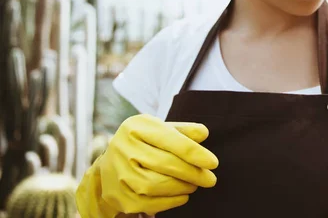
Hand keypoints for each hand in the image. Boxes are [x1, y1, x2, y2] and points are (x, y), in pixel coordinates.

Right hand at [76, 114, 218, 216]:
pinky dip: (171, 201)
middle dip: (192, 173)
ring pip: (155, 185)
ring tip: (194, 185)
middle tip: (210, 179)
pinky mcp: (118, 196)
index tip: (213, 162)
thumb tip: (203, 133)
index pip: (170, 140)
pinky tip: (182, 195)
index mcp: (136, 127)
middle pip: (164, 163)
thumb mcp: (160, 129)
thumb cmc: (144, 143)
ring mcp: (118, 173)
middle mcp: (123, 148)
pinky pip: (148, 203)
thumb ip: (183, 131)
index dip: (194, 152)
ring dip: (182, 187)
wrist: (110, 165)